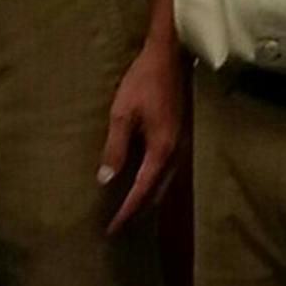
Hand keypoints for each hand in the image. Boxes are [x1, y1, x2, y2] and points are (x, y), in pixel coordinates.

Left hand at [100, 42, 183, 234]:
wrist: (170, 57)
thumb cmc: (143, 82)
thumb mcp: (122, 114)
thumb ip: (115, 148)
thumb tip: (105, 180)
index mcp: (161, 151)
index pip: (142, 191)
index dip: (127, 211)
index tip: (112, 229)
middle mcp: (175, 154)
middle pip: (157, 193)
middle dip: (137, 210)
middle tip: (118, 224)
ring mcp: (180, 146)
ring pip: (163, 183)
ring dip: (146, 198)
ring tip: (127, 209)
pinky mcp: (177, 137)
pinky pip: (166, 170)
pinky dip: (152, 182)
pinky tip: (140, 181)